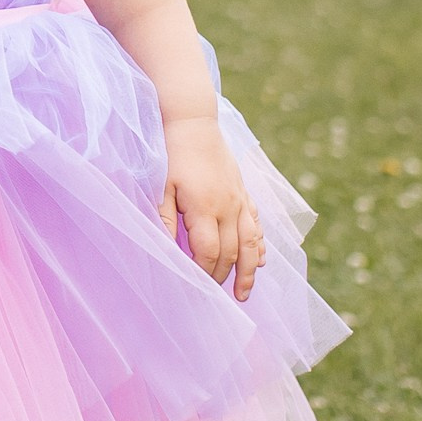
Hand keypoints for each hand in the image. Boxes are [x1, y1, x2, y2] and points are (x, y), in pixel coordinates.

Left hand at [162, 117, 262, 300]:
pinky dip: (260, 244)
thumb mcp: (161, 187)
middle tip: (217, 298)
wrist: (194, 122)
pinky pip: (257, 224)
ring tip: (244, 293)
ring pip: (252, 242)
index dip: (204, 273)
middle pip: (232, 252)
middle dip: (224, 277)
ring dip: (249, 270)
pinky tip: (260, 259)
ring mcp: (240, 200)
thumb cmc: (172, 154)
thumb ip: (166, 219)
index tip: (196, 287)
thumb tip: (167, 249)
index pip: (209, 252)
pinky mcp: (244, 192)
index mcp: (205, 208)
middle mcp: (228, 207)